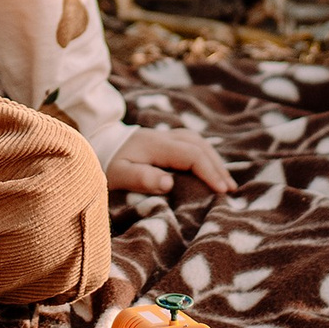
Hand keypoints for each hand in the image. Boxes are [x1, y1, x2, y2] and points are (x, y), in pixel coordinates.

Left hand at [106, 127, 233, 195]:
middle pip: (200, 147)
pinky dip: (207, 157)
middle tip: (230, 191)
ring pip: (200, 143)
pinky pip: (193, 145)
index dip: (209, 172)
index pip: (192, 155)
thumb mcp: (118, 174)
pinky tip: (212, 170)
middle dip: (218, 168)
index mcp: (156, 145)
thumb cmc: (107, 163)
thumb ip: (141, 178)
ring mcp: (167, 136)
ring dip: (215, 161)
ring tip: (227, 183)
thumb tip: (169, 183)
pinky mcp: (166, 140)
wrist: (97, 143)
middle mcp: (165, 136)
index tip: (221, 191)